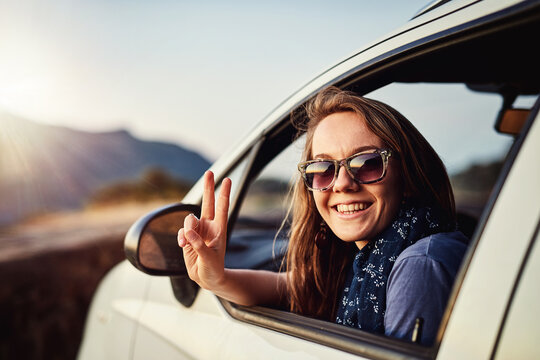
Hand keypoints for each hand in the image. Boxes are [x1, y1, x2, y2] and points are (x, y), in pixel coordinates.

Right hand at [177, 170, 231, 290]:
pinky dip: (181, 237)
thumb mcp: (208, 259)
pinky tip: (183, 246)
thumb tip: (188, 232)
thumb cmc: (213, 269)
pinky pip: (182, 231)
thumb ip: (199, 245)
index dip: (224, 193)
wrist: (207, 279)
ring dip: (187, 228)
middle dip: (208, 187)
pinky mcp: (188, 237)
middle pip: (208, 203)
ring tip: (187, 242)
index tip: (227, 179)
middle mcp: (209, 227)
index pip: (222, 208)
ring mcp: (198, 231)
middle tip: (210, 172)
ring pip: (190, 219)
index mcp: (219, 229)